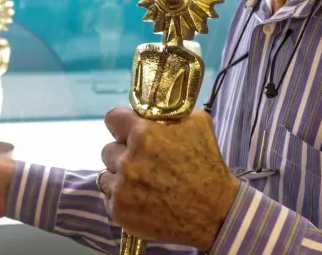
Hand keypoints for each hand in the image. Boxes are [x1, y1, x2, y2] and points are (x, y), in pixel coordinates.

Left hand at [98, 107, 239, 250]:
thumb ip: (171, 112)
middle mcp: (128, 161)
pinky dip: (122, 198)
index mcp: (143, 135)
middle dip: (123, 152)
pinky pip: (109, 197)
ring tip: (142, 182)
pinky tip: (141, 198)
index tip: (127, 130)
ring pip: (106, 174)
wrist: (215, 213)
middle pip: (108, 149)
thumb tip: (154, 107)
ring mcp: (121, 188)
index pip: (112, 118)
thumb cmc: (208, 166)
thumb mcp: (199, 124)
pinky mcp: (119, 211)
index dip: (121, 123)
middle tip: (142, 161)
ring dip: (120, 176)